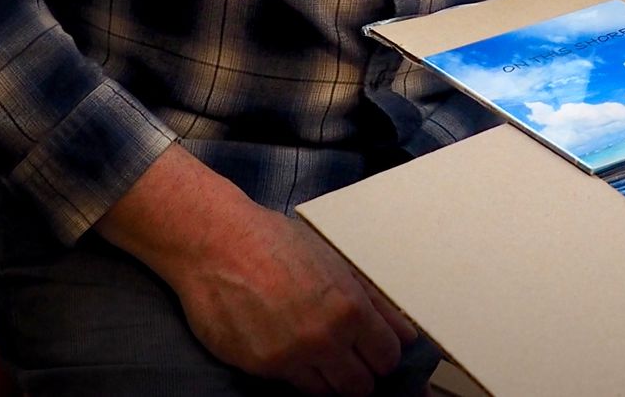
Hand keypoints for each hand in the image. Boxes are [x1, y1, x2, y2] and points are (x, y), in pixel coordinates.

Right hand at [170, 204, 415, 394]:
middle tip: (351, 356)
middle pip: (361, 385)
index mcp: (349, 306)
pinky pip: (294, 387)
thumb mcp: (334, 260)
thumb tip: (405, 332)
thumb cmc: (277, 242)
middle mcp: (325, 337)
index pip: (387, 356)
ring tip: (322, 355)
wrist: (218, 244)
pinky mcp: (261, 368)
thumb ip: (373, 300)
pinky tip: (294, 352)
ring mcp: (292, 357)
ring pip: (329, 393)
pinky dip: (300, 375)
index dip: (384, 354)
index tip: (376, 349)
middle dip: (361, 373)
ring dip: (331, 379)